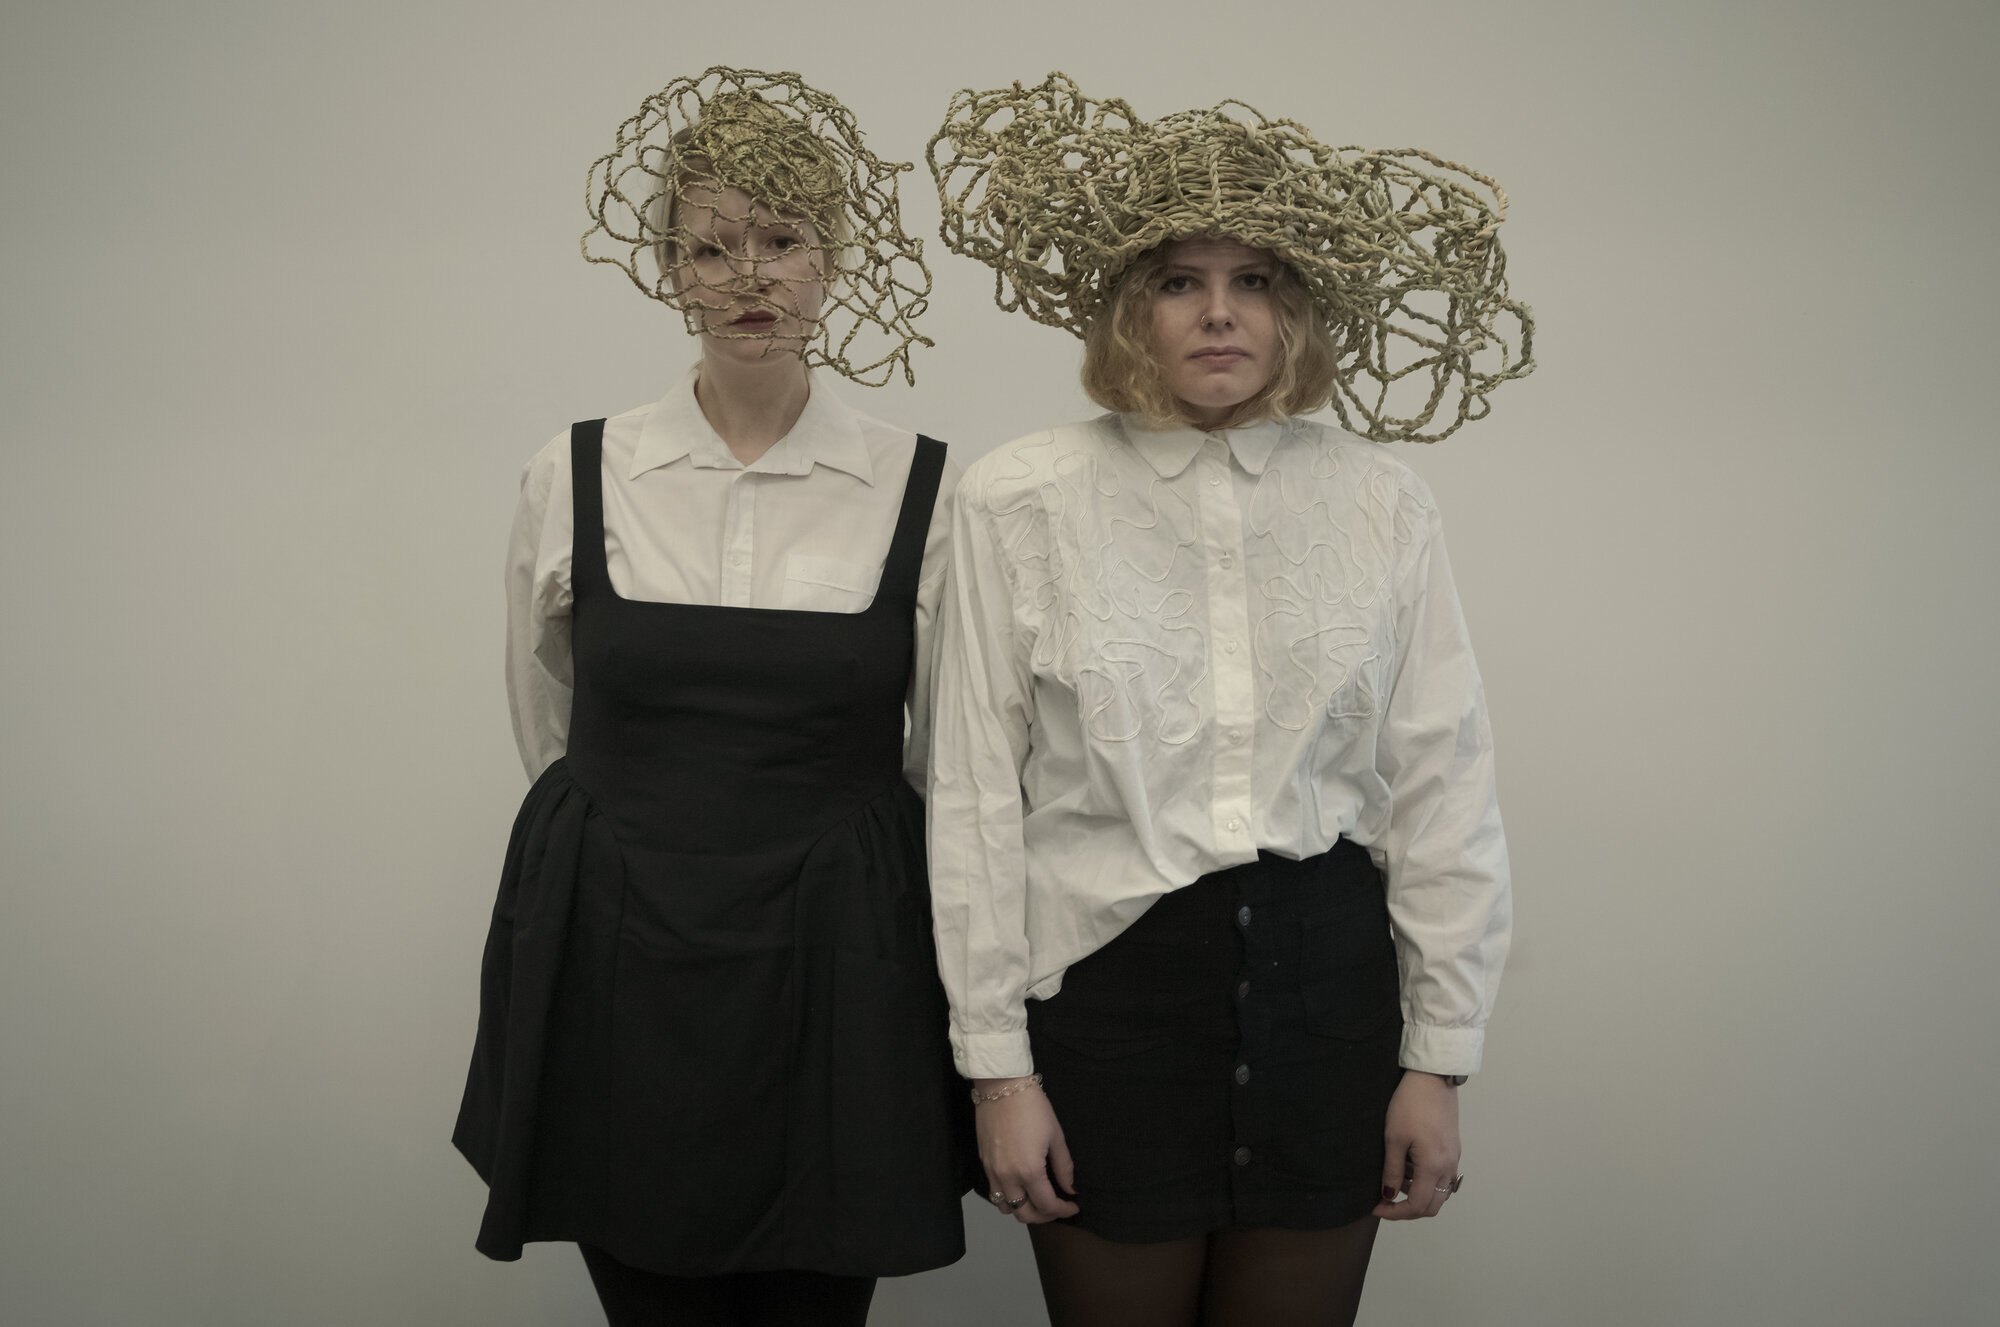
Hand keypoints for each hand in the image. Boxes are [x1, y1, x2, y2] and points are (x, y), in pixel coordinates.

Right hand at [973, 1079, 1078, 1223]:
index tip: (1073, 1206)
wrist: (1001, 1086)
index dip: (1063, 1210)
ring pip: (1005, 1207)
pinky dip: (1008, 1197)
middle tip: (1057, 1207)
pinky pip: (994, 1192)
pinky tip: (1020, 1186)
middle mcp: (1007, 1176)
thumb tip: (1070, 1188)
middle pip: (1024, 1214)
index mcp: (1028, 1170)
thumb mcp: (1055, 1136)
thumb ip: (1064, 1167)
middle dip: (1044, 1216)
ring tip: (1037, 1200)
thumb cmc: (1032, 1107)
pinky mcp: (983, 1162)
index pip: (1046, 1205)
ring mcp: (992, 1171)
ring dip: (1022, 1210)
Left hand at [1372, 1071, 1462, 1220]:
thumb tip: (1388, 1194)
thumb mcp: (1394, 1138)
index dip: (1395, 1212)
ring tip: (1396, 1177)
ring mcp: (1454, 1159)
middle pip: (1432, 1206)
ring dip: (1417, 1194)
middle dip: (1407, 1209)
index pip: (1417, 1206)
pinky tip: (1409, 1166)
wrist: (1433, 1079)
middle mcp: (1449, 1167)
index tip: (1377, 1207)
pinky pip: (1442, 1178)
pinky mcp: (1453, 1150)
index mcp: (1433, 1167)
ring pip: (1439, 1193)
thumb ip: (1392, 1171)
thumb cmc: (1411, 1104)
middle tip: (1385, 1200)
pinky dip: (1426, 1181)